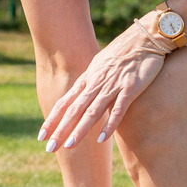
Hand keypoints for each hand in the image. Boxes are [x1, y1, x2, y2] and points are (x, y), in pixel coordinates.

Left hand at [38, 14, 171, 150]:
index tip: (41, 136)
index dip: (52, 119)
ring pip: (92, 111)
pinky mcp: (130, 88)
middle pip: (74, 110)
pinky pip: (118, 109)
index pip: (65, 103)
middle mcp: (96, 84)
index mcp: (87, 80)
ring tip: (69, 145)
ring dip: (80, 129)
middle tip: (50, 148)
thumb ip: (90, 81)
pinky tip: (101, 138)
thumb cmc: (123, 53)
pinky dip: (109, 124)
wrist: (144, 38)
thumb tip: (80, 94)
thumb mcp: (100, 66)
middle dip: (61, 129)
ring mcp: (112, 86)